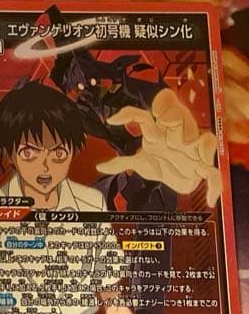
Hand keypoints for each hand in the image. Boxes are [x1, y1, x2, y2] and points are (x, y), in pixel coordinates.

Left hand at [97, 88, 219, 204]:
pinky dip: (214, 186)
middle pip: (176, 116)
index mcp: (157, 133)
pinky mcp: (202, 167)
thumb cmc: (162, 164)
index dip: (128, 114)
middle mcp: (174, 136)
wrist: (180, 180)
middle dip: (172, 117)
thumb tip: (100, 166)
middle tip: (163, 125)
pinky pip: (214, 173)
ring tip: (184, 145)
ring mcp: (191, 149)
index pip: (144, 115)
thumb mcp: (141, 163)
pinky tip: (209, 199)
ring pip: (200, 135)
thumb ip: (121, 163)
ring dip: (193, 139)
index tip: (112, 122)